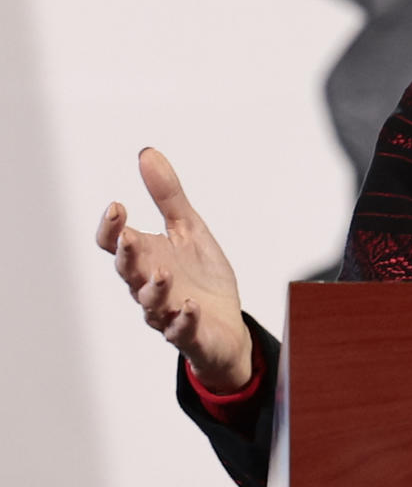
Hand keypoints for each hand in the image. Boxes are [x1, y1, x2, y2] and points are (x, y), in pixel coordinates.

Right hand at [97, 148, 251, 391]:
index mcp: (146, 257)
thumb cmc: (199, 276)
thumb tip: (147, 153)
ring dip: (155, 288)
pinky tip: (188, 306)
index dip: (111, 228)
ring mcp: (167, 311)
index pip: (115, 243)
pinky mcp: (189, 333)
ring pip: (151, 302)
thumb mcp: (188, 228)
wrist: (224, 324)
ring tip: (162, 272)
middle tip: (128, 237)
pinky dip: (182, 319)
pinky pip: (180, 329)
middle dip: (127, 255)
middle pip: (127, 271)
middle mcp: (148, 285)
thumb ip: (167, 195)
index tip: (117, 206)